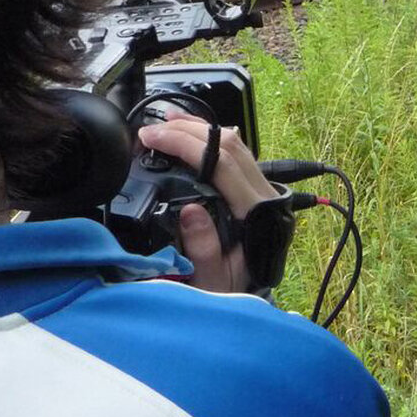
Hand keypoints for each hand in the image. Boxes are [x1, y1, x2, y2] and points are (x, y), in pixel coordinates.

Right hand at [137, 115, 279, 291]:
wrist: (250, 295)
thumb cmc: (230, 289)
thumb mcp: (212, 280)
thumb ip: (204, 249)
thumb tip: (190, 210)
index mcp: (256, 214)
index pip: (222, 164)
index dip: (185, 144)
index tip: (152, 139)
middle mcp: (265, 195)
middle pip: (230, 145)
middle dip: (187, 130)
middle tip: (151, 131)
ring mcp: (264, 189)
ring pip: (236, 144)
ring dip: (200, 129)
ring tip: (167, 121)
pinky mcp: (257, 189)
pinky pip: (237, 154)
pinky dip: (211, 139)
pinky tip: (191, 132)